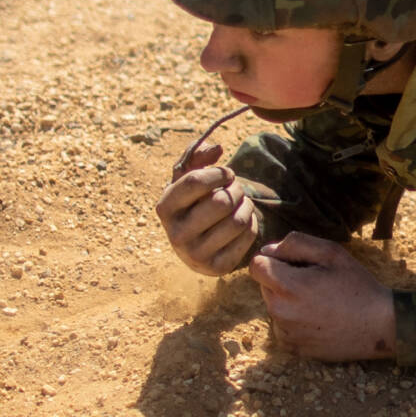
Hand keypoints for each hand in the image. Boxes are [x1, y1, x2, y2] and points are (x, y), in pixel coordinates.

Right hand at [154, 144, 261, 274]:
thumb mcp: (186, 177)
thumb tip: (217, 148)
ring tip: (241, 203)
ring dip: (246, 205)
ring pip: (238, 220)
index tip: (227, 174)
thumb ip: (196, 155)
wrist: (194, 245)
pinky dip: (251, 223)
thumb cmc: (192, 203)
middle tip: (236, 189)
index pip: (194, 182)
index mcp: (164, 208)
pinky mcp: (216, 268)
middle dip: (236, 189)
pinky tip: (243, 221)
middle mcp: (176, 234)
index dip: (218, 173)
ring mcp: (195, 254)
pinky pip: (247, 237)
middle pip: (222, 201)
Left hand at [251, 233, 396, 361]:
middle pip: (264, 285)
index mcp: (287, 285)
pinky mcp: (291, 347)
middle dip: (282, 279)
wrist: (379, 325)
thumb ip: (295, 244)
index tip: (297, 264)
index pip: (256, 265)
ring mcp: (284, 332)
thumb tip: (267, 249)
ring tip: (319, 301)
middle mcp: (279, 311)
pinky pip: (281, 325)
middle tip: (314, 282)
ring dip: (288, 299)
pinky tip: (318, 318)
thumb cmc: (357, 285)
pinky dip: (294, 320)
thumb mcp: (331, 253)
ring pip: (273, 305)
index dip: (274, 259)